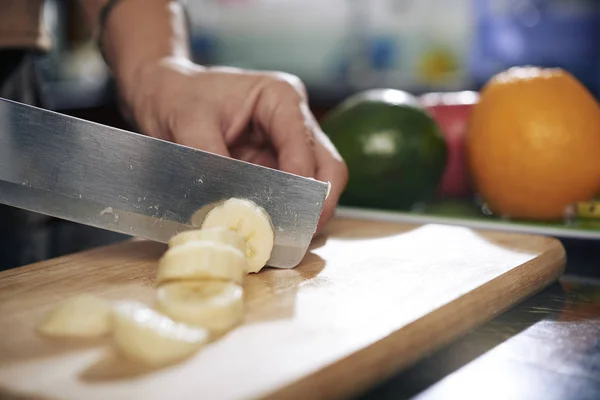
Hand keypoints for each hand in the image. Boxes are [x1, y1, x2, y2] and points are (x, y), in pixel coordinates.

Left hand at [119, 57, 347, 231]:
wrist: (166, 93)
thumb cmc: (178, 96)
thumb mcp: (188, 123)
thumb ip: (211, 162)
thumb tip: (228, 206)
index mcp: (280, 97)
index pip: (304, 146)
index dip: (302, 185)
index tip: (291, 216)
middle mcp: (294, 119)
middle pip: (328, 167)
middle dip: (318, 204)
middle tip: (303, 235)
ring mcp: (288, 143)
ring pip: (317, 184)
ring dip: (305, 212)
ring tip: (288, 239)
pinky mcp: (276, 164)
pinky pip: (292, 193)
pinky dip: (286, 213)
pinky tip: (272, 232)